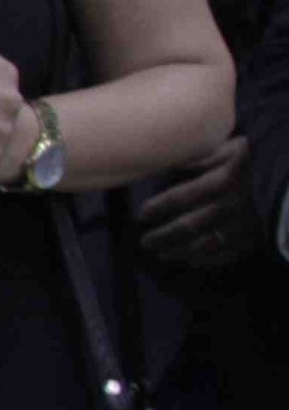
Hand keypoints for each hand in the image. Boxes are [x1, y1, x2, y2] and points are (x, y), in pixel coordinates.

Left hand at [136, 134, 255, 273]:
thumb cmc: (267, 159)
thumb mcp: (238, 148)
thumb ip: (206, 158)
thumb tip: (175, 164)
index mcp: (223, 181)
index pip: (180, 198)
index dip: (158, 207)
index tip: (142, 214)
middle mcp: (229, 207)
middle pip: (187, 226)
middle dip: (163, 235)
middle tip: (145, 242)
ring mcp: (243, 226)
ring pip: (204, 244)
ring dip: (180, 251)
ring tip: (162, 254)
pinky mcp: (257, 239)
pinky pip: (228, 255)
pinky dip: (208, 260)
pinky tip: (193, 261)